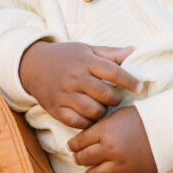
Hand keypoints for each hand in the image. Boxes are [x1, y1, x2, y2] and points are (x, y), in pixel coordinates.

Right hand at [18, 41, 141, 128]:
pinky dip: (87, 122)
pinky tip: (88, 115)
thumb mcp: (85, 49)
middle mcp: (75, 78)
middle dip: (114, 99)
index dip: (129, 80)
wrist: (33, 64)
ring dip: (102, 112)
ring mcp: (64, 94)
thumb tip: (133, 51)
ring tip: (101, 107)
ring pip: (93, 111)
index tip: (139, 86)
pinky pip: (78, 122)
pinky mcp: (55, 108)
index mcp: (85, 62)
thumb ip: (109, 53)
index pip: (113, 72)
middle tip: (113, 98)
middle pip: (105, 95)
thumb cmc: (65, 57)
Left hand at [68, 106, 157, 172]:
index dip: (73, 145)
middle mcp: (110, 150)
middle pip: (85, 158)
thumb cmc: (142, 119)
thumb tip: (86, 137)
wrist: (167, 131)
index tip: (71, 146)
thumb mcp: (117, 116)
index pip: (80, 141)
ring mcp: (121, 166)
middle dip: (78, 158)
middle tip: (77, 158)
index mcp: (105, 131)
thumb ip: (101, 127)